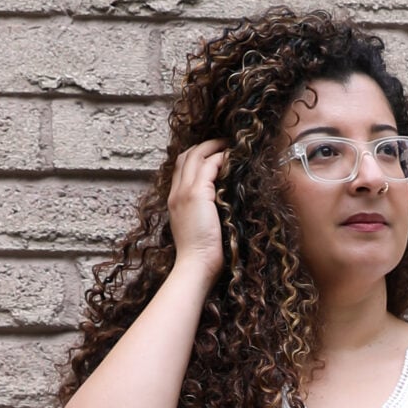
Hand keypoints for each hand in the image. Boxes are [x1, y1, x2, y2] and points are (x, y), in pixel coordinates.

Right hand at [167, 139, 227, 275]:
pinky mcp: (197, 194)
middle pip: (185, 156)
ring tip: (229, 144)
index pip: (181, 168)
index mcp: (175, 201)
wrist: (195, 265)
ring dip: (214, 146)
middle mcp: (176, 192)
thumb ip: (203, 212)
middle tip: (223, 142)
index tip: (213, 154)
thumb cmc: (201, 255)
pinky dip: (221, 158)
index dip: (196, 157)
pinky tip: (232, 158)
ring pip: (195, 155)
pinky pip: (209, 165)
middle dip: (204, 145)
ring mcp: (184, 192)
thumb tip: (219, 203)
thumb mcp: (199, 228)